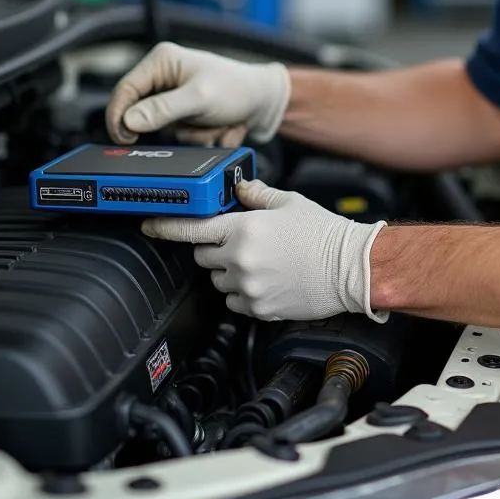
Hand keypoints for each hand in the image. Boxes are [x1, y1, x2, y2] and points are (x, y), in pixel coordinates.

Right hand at [105, 42, 290, 146]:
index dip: (119, 116)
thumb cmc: (238, 88)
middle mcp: (164, 76)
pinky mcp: (184, 113)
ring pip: (163, 130)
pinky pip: (179, 135)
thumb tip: (129, 121)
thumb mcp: (200, 98)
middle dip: (173, 126)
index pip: (124, 89)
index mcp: (162, 61)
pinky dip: (198, 137)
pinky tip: (217, 126)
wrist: (266, 102)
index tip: (125, 137)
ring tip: (213, 122)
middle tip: (196, 123)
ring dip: (190, 134)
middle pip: (142, 114)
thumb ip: (164, 109)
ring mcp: (174, 97)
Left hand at [142, 180, 387, 322]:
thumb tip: (239, 190)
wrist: (349, 268)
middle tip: (240, 241)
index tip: (150, 224)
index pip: (193, 228)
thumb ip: (256, 195)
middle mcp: (241, 259)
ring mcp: (248, 287)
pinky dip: (243, 291)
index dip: (167, 226)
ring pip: (218, 279)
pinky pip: (234, 301)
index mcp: (244, 228)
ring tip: (262, 261)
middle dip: (214, 247)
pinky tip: (267, 278)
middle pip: (203, 256)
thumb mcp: (289, 202)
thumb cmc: (323, 233)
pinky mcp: (258, 308)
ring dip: (229, 270)